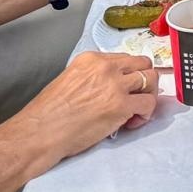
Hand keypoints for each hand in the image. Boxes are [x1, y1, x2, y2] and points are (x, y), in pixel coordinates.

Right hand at [16, 52, 158, 167]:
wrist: (41, 132)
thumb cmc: (49, 114)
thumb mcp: (69, 80)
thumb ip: (92, 78)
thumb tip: (108, 88)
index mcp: (91, 59)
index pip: (124, 58)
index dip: (129, 75)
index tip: (126, 88)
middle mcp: (105, 67)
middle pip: (143, 63)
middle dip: (144, 80)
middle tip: (137, 97)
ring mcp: (115, 85)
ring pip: (151, 79)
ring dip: (148, 95)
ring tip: (136, 111)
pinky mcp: (121, 105)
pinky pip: (149, 103)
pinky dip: (146, 113)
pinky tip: (133, 122)